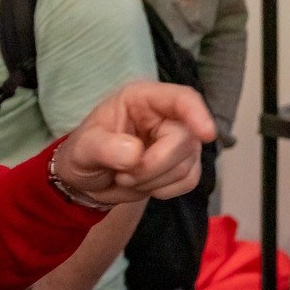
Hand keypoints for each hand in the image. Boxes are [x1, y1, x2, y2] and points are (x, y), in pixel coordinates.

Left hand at [53, 81, 216, 205]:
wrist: (87, 181)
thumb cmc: (84, 154)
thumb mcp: (82, 148)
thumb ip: (104, 148)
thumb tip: (135, 155)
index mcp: (144, 100)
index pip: (181, 99)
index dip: (197, 113)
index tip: (206, 134)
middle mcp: (168, 117)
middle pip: (185, 140)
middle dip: (153, 166)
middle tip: (123, 174)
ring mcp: (181, 142)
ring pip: (187, 165)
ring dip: (153, 181)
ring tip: (127, 177)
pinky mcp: (185, 166)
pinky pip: (189, 181)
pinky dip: (165, 190)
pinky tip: (144, 184)